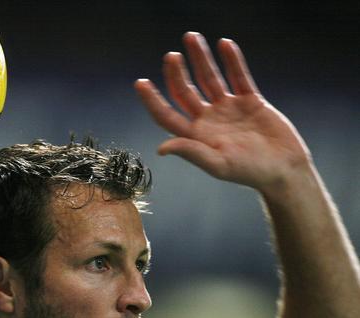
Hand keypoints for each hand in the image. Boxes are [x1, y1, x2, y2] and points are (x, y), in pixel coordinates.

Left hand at [135, 32, 311, 193]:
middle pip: (185, 91)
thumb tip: (161, 148)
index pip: (166, 115)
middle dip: (177, 73)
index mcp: (195, 136)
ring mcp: (228, 109)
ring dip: (201, 58)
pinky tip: (224, 44)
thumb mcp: (218, 164)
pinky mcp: (250, 101)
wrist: (284, 169)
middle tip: (171, 56)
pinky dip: (233, 60)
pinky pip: (239, 76)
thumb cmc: (250, 172)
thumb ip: (191, 152)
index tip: (140, 82)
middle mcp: (208, 120)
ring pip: (210, 78)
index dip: (152, 100)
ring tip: (191, 37)